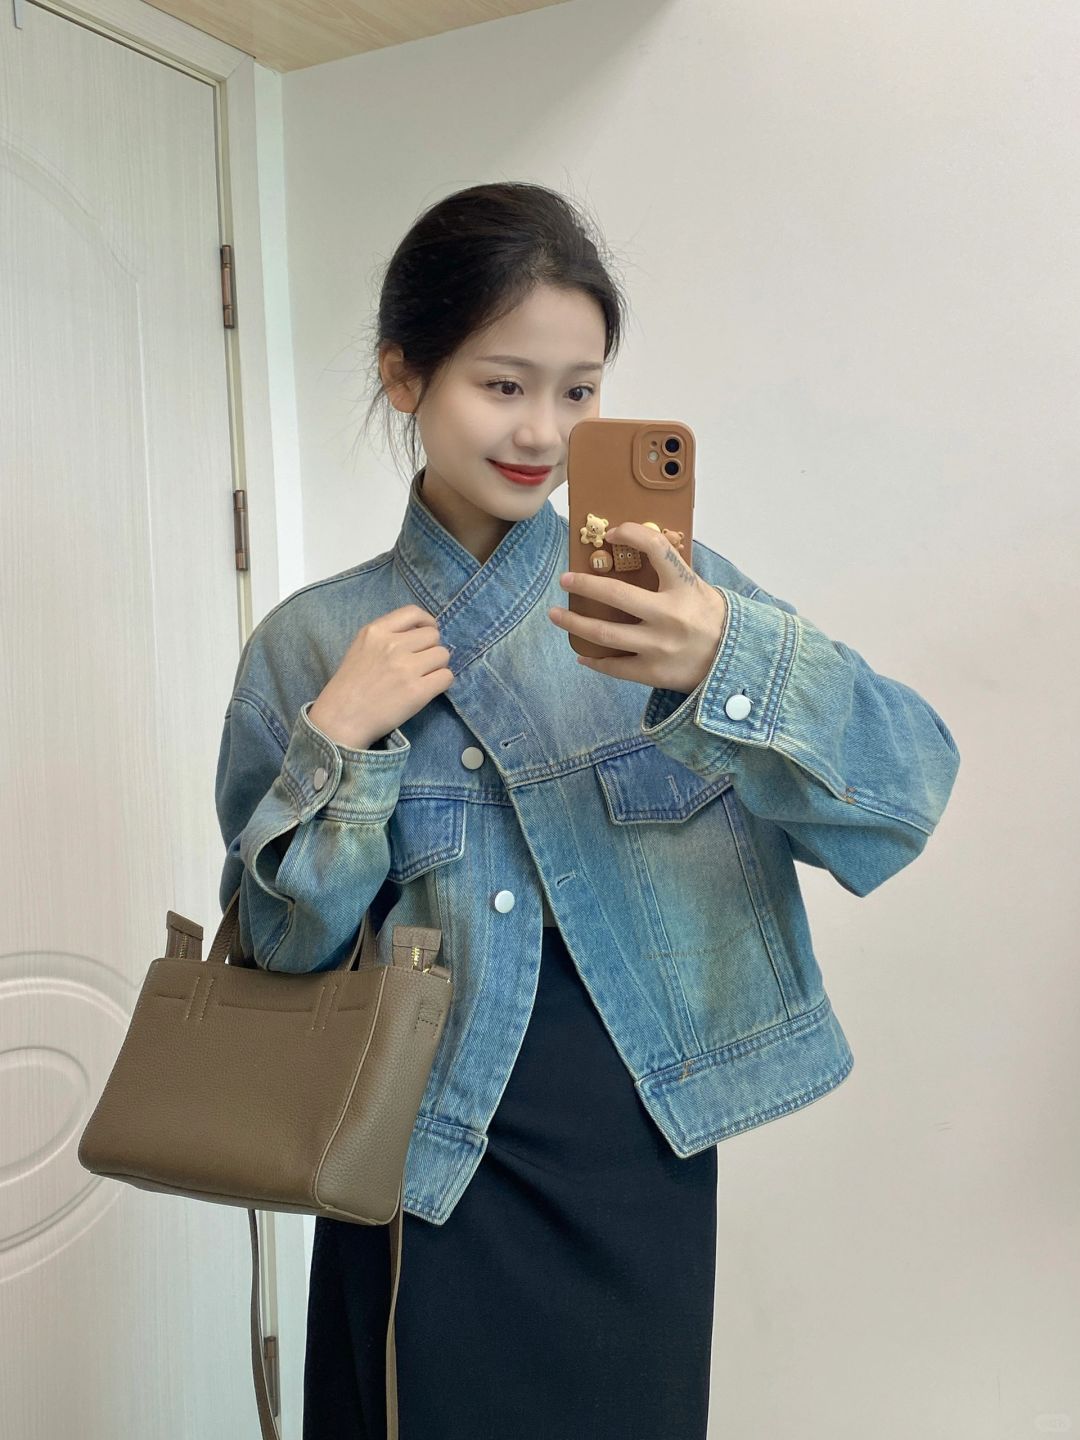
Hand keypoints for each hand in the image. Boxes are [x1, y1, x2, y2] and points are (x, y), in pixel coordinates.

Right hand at [308, 605, 453, 750]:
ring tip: (422, 677)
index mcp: (375, 631)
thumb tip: (422, 632)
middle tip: (420, 664)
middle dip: (430, 648)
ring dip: (437, 666)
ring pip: (443, 655)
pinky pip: (447, 677)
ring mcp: (406, 668)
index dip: (427, 622)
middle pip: (433, 635)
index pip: (414, 612)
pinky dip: (441, 683)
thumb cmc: (351, 685)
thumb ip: (387, 635)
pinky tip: (427, 689)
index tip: (426, 634)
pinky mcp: (417, 691)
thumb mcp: (361, 647)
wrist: (341, 719)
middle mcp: (392, 645)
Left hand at [547, 522, 728, 691]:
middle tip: (565, 580)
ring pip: (604, 633)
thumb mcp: (699, 589)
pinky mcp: (653, 672)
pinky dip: (594, 661)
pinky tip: (583, 655)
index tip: (612, 533)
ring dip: (574, 623)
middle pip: (614, 595)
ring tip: (556, 615)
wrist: (735, 664)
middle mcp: (669, 615)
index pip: (656, 548)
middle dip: (583, 585)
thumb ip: (670, 574)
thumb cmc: (712, 621)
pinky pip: (614, 667)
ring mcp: (659, 646)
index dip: (630, 534)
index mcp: (684, 587)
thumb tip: (633, 552)